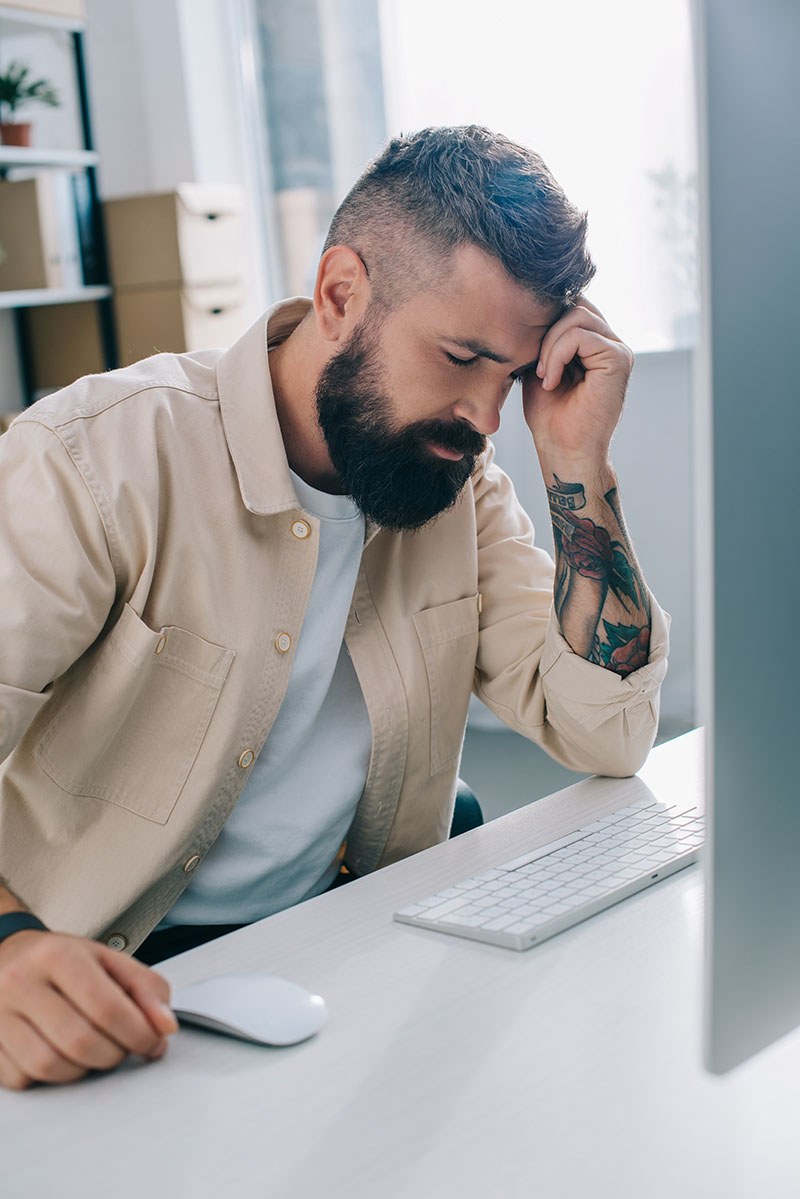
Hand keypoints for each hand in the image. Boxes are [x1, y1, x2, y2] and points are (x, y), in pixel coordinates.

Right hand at [0, 929, 177, 1089]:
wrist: (5, 956)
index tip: (152, 1042)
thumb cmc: (60, 960)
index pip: (107, 1008)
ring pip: (50, 1067)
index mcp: (57, 956)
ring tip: (93, 1051)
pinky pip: (23, 1080)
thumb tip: (165, 1026)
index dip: (139, 1034)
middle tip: (122, 1047)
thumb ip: (145, 988)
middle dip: (114, 1054)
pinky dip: (50, 1078)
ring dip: (83, 1070)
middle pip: (80, 1042)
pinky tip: (59, 1054)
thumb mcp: (107, 959)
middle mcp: (20, 983)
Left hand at [522, 297, 633, 474]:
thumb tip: (536, 306)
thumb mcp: (540, 366)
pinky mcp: (619, 359)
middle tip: (535, 367)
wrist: (563, 452)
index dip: (544, 321)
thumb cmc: (550, 418)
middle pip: (575, 302)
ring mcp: (619, 349)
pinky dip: (557, 354)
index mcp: (595, 342)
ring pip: (577, 314)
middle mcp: (611, 342)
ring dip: (549, 344)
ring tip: (543, 376)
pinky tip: (551, 381)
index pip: (571, 304)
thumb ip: (545, 337)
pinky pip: (581, 335)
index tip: (529, 356)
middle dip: (546, 330)